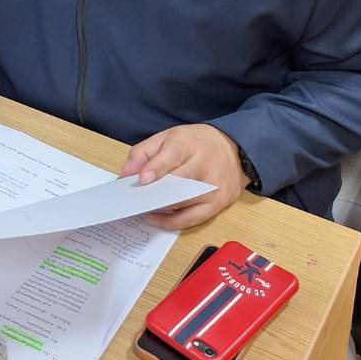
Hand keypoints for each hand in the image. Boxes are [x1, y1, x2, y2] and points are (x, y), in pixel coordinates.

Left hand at [120, 124, 250, 230]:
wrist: (234, 150)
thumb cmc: (195, 143)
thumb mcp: (167, 137)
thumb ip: (143, 153)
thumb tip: (125, 174)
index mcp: (189, 144)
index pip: (172, 156)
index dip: (156, 168)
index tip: (142, 180)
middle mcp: (204, 165)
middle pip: (178, 182)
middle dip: (154, 192)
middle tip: (133, 200)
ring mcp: (213, 187)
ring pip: (184, 203)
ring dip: (160, 208)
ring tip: (140, 208)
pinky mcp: (218, 204)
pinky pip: (193, 219)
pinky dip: (172, 222)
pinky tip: (156, 218)